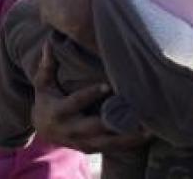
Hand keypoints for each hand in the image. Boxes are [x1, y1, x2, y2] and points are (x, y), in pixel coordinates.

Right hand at [30, 41, 148, 152]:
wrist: (43, 130)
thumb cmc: (46, 100)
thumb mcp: (42, 83)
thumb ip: (47, 66)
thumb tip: (48, 43)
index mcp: (59, 111)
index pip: (76, 102)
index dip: (91, 94)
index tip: (108, 85)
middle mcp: (71, 129)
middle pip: (95, 127)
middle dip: (116, 121)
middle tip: (136, 112)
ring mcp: (82, 142)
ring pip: (107, 142)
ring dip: (128, 137)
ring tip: (149, 129)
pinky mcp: (91, 148)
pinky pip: (112, 149)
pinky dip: (129, 144)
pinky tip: (146, 138)